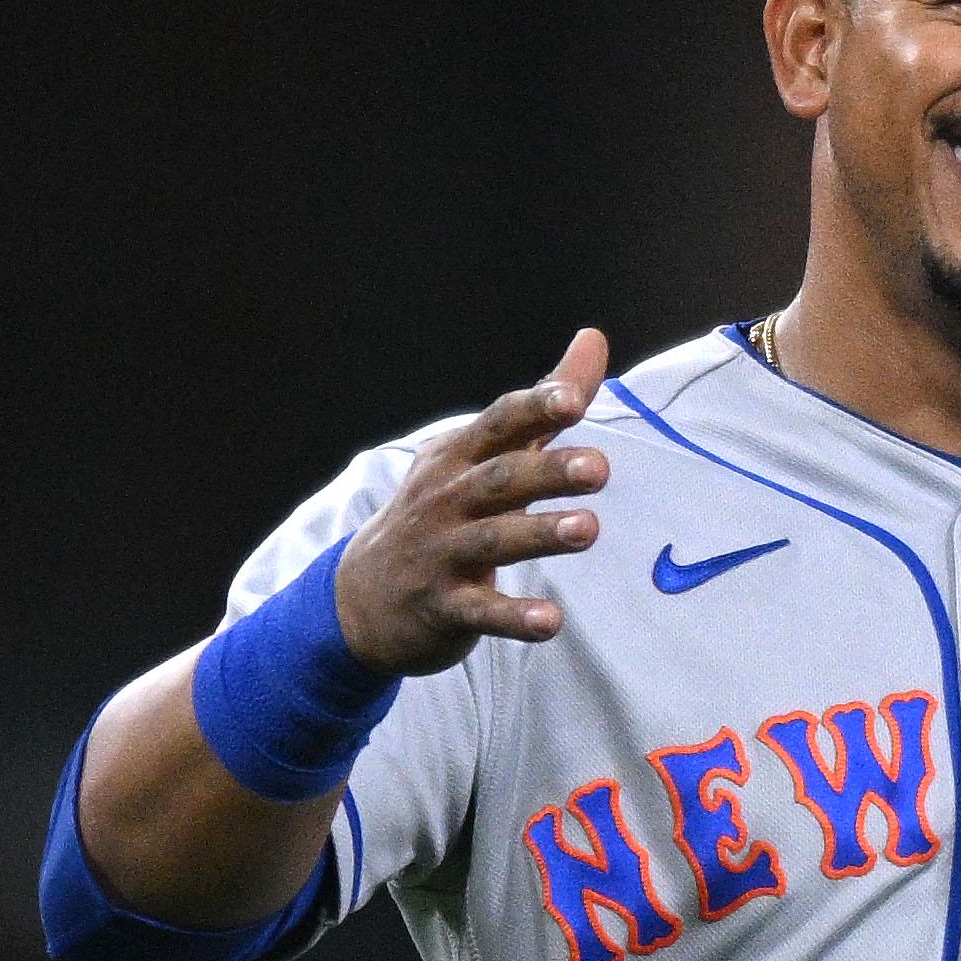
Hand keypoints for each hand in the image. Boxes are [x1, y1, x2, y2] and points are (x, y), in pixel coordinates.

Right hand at [337, 329, 611, 673]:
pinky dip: (513, 617)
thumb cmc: (443, 512)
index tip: (573, 401)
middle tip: (600, 468)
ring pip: (493, 541)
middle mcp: (448, 500)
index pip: (498, 425)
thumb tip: (595, 338)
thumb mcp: (484, 454)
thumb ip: (544, 405)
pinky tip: (550, 622)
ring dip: (540, 535)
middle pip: (500, 480)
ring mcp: (441, 554)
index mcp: (460, 457)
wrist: (361, 597)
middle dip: (547, 472)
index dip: (533, 410)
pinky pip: (481, 612)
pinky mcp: (443, 607)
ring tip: (589, 529)